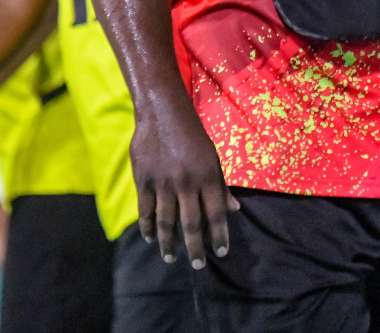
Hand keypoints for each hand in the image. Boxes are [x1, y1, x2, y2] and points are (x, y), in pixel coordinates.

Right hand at [131, 96, 239, 270]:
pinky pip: (146, 210)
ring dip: (169, 243)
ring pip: (167, 221)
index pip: (216, 213)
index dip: (219, 235)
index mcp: (208, 176)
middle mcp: (187, 183)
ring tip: (171, 258)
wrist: (163, 113)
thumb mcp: (213, 157)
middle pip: (191, 223)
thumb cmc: (192, 136)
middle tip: (198, 265)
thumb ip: (221, 186)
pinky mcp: (144, 180)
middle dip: (195, 247)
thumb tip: (234, 210)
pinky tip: (151, 238)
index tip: (221, 252)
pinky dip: (148, 227)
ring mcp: (164, 183)